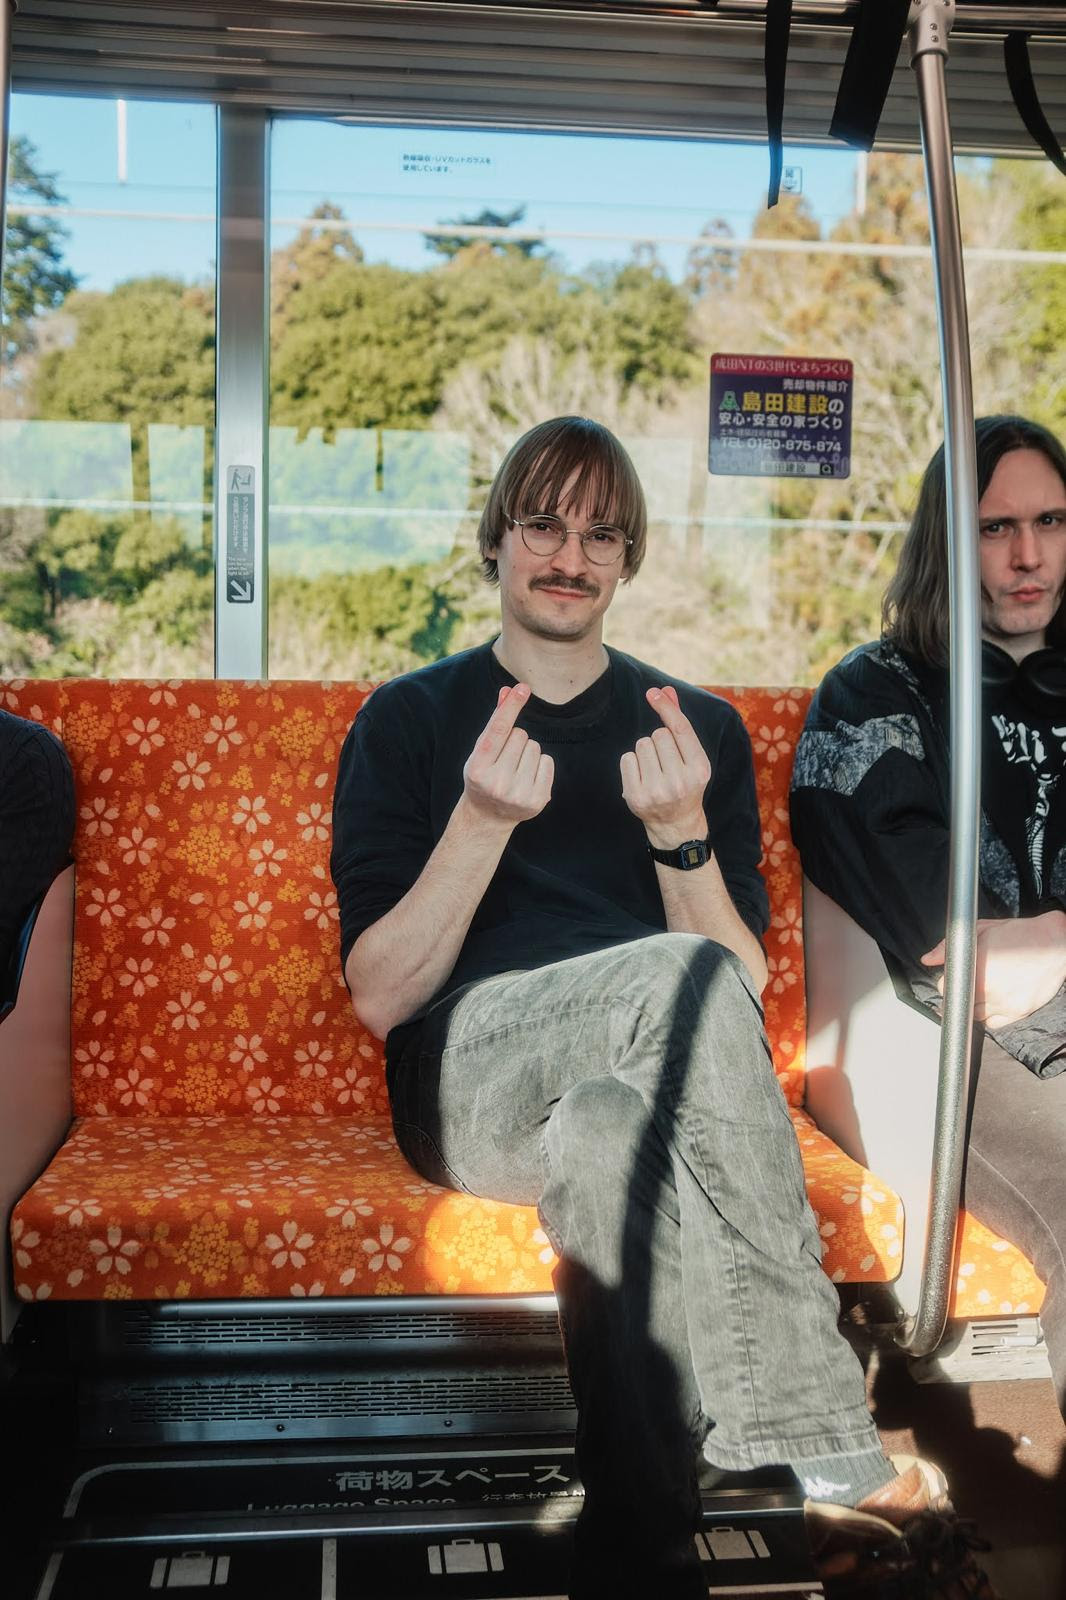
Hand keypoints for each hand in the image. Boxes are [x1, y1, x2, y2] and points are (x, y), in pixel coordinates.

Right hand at [461, 684, 553, 828]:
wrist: (488, 817)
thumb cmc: (484, 776)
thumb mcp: (481, 751)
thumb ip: (495, 722)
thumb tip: (507, 691)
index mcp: (478, 769)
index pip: (497, 730)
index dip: (510, 707)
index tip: (522, 688)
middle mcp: (497, 783)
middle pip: (520, 735)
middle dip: (514, 741)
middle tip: (504, 760)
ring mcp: (519, 794)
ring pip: (535, 747)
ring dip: (527, 753)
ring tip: (515, 770)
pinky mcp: (538, 800)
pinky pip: (547, 761)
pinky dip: (539, 765)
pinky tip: (527, 779)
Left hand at [620, 685, 711, 847]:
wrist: (676, 824)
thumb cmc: (685, 783)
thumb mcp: (691, 757)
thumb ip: (680, 724)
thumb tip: (667, 691)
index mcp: (700, 769)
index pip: (681, 729)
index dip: (666, 708)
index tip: (653, 692)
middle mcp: (681, 781)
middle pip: (658, 734)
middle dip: (659, 741)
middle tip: (666, 762)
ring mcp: (658, 791)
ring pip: (642, 744)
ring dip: (645, 751)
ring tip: (655, 770)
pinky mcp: (637, 797)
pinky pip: (627, 758)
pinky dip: (632, 763)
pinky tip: (642, 777)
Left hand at [920, 910, 1065, 1029]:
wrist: (1054, 942)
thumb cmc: (1018, 934)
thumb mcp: (980, 931)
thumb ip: (949, 946)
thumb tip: (928, 959)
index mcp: (976, 969)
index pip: (945, 987)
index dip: (946, 982)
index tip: (951, 979)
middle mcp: (988, 990)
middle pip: (958, 1004)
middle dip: (957, 996)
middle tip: (964, 987)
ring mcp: (1004, 1003)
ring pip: (975, 1016)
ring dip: (972, 1008)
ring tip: (979, 994)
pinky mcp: (1018, 1012)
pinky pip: (994, 1023)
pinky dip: (989, 1016)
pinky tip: (991, 1003)